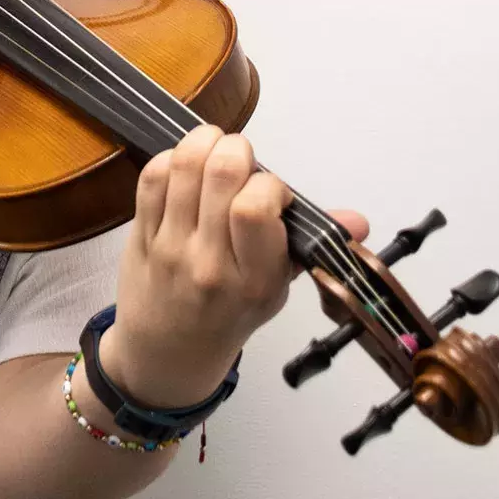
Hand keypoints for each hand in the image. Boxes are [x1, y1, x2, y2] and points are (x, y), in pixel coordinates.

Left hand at [101, 125, 367, 408]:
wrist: (168, 354)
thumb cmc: (229, 316)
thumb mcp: (277, 289)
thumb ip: (311, 246)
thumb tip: (358, 221)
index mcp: (255, 279)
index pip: (257, 208)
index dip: (268, 184)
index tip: (270, 193)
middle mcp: (211, 262)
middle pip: (220, 174)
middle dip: (236, 150)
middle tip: (240, 162)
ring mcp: (170, 247)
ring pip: (182, 167)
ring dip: (204, 143)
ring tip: (214, 151)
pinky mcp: (140, 236)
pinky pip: (151, 178)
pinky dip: (171, 159)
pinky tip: (185, 168)